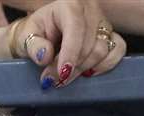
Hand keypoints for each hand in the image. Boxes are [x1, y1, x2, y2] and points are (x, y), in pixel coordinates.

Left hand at [8, 0, 126, 87]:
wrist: (41, 35)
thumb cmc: (33, 34)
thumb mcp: (26, 37)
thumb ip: (34, 46)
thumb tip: (45, 56)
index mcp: (69, 4)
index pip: (75, 27)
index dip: (70, 53)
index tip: (62, 74)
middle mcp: (89, 9)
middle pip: (90, 44)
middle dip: (72, 68)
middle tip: (52, 80)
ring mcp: (102, 21)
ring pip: (102, 51)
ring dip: (83, 70)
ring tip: (64, 77)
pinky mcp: (109, 34)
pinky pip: (117, 51)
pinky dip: (104, 66)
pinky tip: (88, 73)